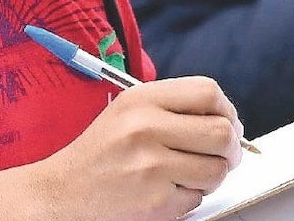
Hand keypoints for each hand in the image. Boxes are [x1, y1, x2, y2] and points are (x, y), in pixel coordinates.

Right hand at [36, 77, 244, 220]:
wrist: (62, 191)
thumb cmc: (102, 151)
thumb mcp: (130, 110)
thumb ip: (175, 107)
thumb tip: (229, 121)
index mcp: (142, 99)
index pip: (208, 92)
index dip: (227, 109)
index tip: (228, 122)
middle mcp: (146, 128)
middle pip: (222, 132)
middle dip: (231, 148)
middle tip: (224, 155)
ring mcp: (151, 167)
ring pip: (216, 169)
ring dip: (212, 175)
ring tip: (190, 174)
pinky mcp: (154, 201)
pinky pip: (197, 198)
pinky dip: (191, 197)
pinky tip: (168, 190)